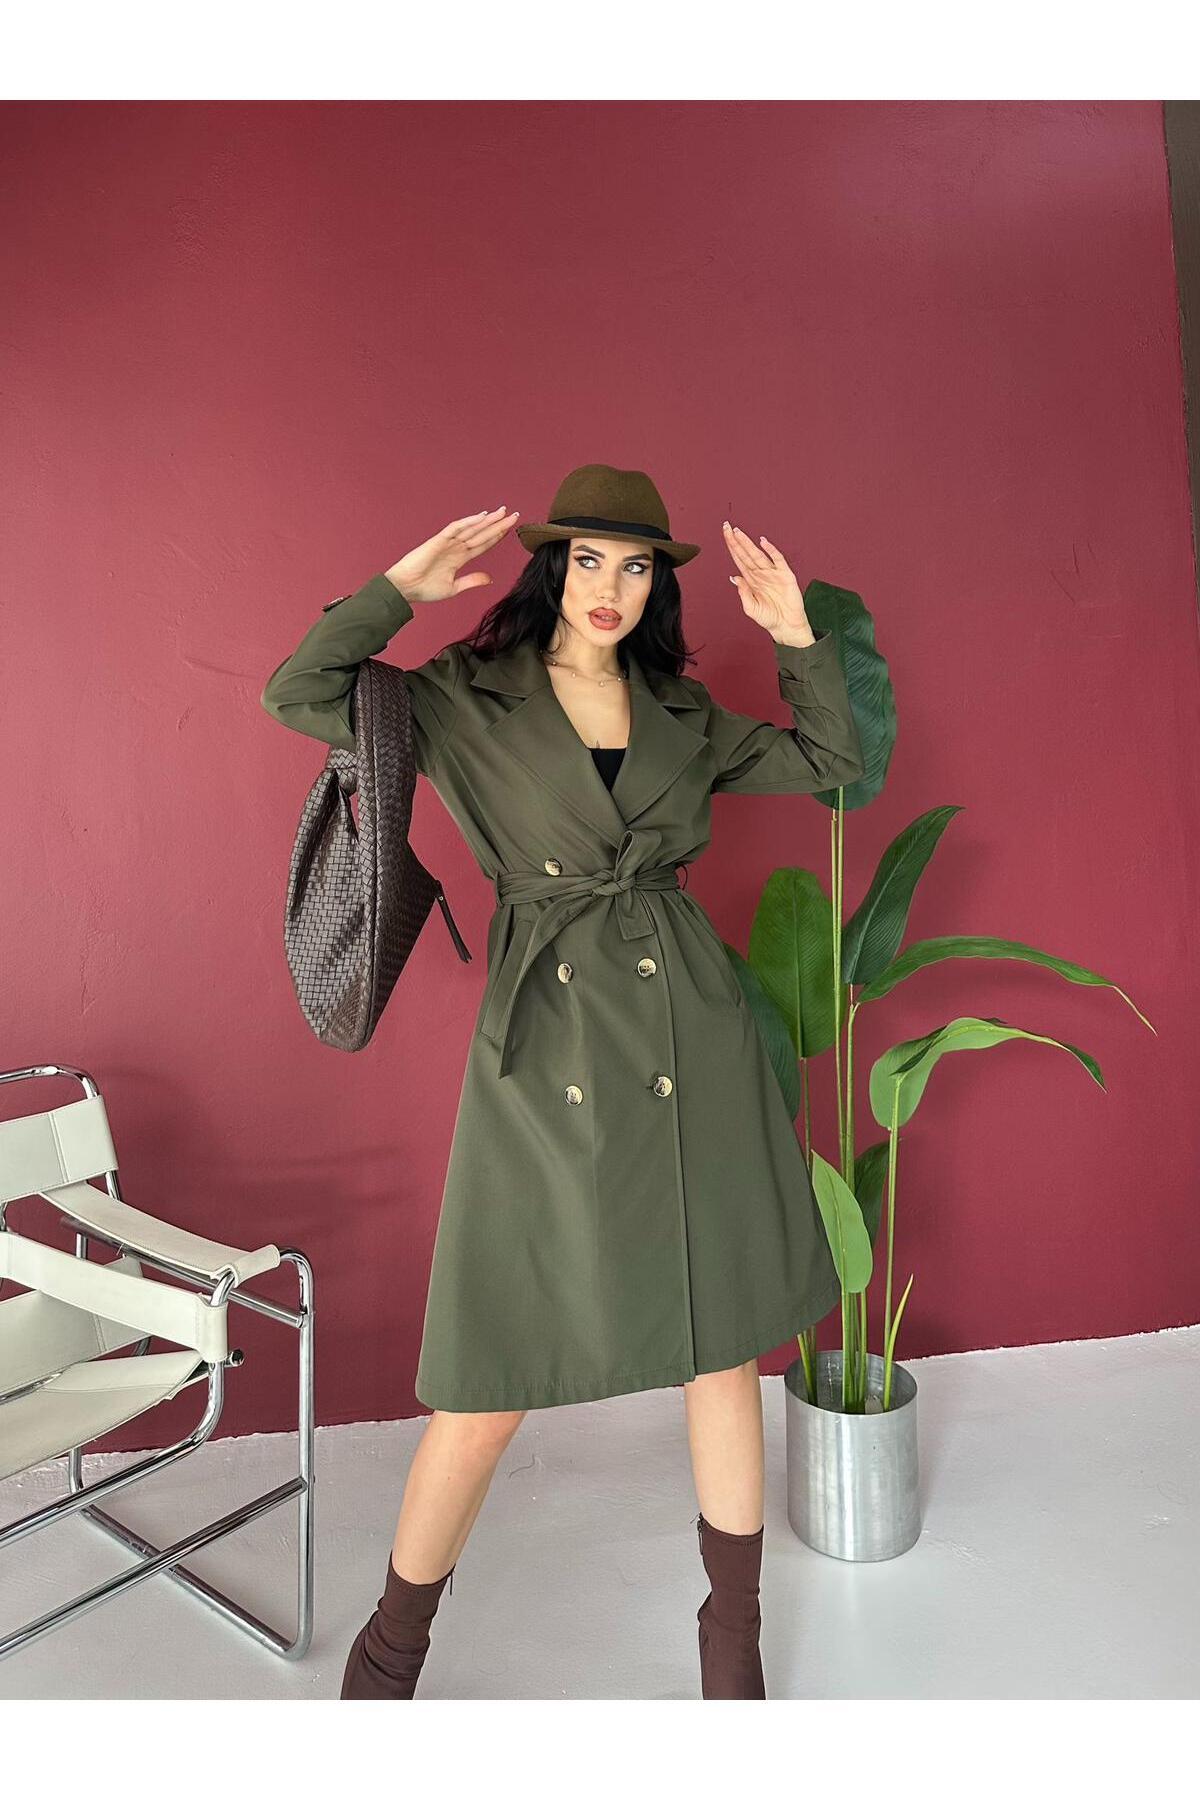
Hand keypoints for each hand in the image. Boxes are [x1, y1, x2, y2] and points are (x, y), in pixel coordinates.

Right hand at [384, 506, 520, 604]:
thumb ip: (472, 581)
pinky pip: (455, 528)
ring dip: (488, 520)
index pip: (483, 544)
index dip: (497, 537)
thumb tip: (490, 579)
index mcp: (459, 558)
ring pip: (472, 528)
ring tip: (503, 512)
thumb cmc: (424, 589)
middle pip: (482, 533)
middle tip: (514, 516)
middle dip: (498, 525)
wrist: (405, 589)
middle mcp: (456, 547)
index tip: (510, 530)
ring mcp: (448, 543)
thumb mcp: (454, 588)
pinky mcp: (438, 541)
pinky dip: (468, 522)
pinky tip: (482, 517)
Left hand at [723, 522, 814, 644]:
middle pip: (746, 553)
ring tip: (738, 532)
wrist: (786, 626)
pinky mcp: (785, 575)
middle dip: (736, 540)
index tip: (725, 534)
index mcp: (751, 580)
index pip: (739, 559)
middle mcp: (760, 573)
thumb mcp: (750, 608)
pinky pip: (777, 559)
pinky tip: (763, 542)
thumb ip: (743, 592)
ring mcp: (772, 573)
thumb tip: (734, 577)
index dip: (732, 547)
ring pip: (758, 554)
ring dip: (748, 543)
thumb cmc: (769, 618)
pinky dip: (771, 550)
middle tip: (727, 527)